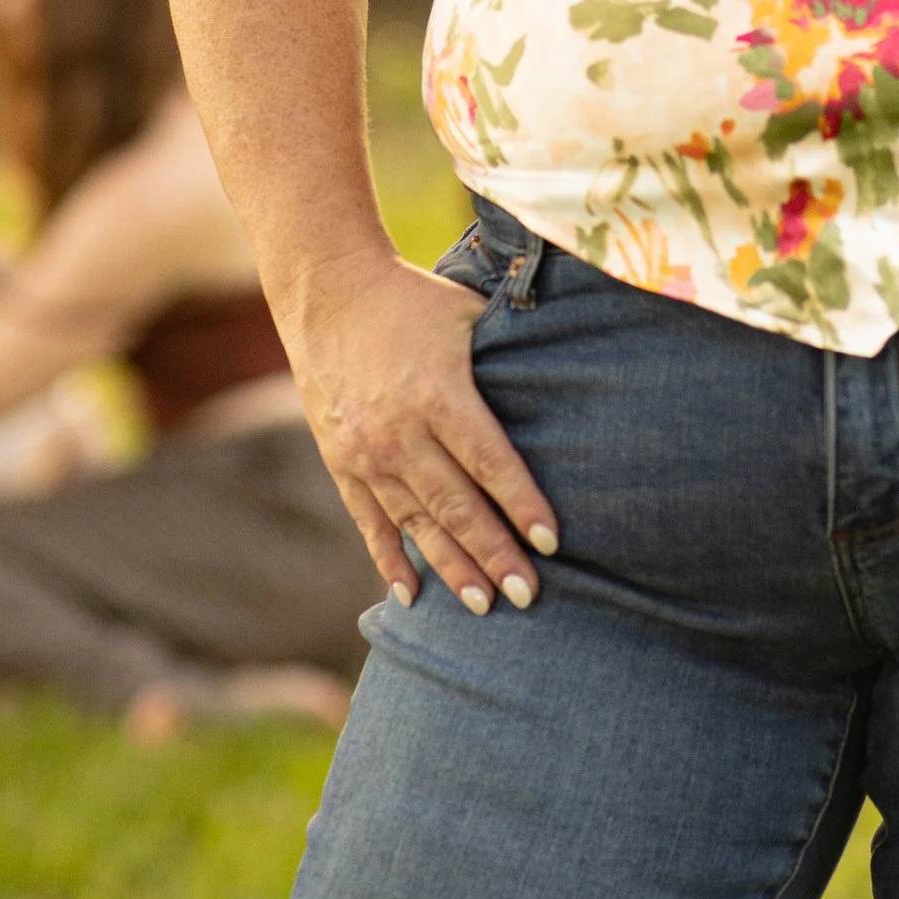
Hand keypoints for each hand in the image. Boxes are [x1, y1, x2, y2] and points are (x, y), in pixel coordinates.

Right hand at [290, 253, 557, 618]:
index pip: (490, 462)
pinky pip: (368, 521)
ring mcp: (365, 452)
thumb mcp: (468, 315)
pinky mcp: (340, 461)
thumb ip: (510, 354)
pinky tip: (409, 594)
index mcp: (439, 394)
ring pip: (414, 523)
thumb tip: (571, 379)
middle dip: (493, 554)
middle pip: (456, 506)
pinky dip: (388, 558)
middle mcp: (399, 431)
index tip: (551, 543)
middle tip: (527, 595)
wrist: (327, 292)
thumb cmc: (414, 301)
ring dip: (449, 566)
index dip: (522, 504)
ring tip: (481, 606)